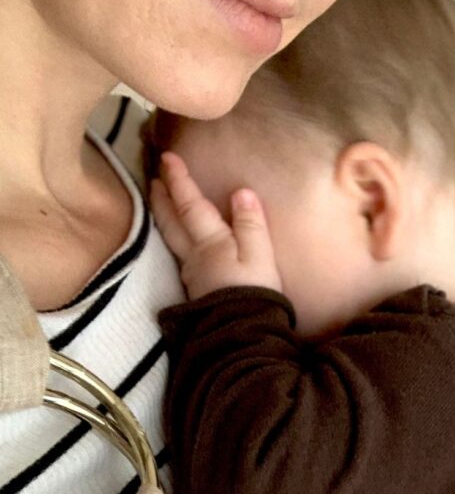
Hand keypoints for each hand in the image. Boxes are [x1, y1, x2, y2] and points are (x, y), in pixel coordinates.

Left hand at [149, 151, 281, 300]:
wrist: (241, 336)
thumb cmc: (254, 294)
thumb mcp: (260, 258)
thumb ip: (251, 225)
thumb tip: (242, 192)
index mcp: (211, 243)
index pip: (191, 205)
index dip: (179, 180)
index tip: (167, 157)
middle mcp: (195, 257)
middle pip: (172, 222)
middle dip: (162, 197)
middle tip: (154, 177)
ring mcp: (192, 276)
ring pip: (172, 240)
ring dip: (164, 218)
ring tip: (160, 204)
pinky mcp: (196, 293)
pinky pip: (180, 258)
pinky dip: (175, 241)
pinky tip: (179, 243)